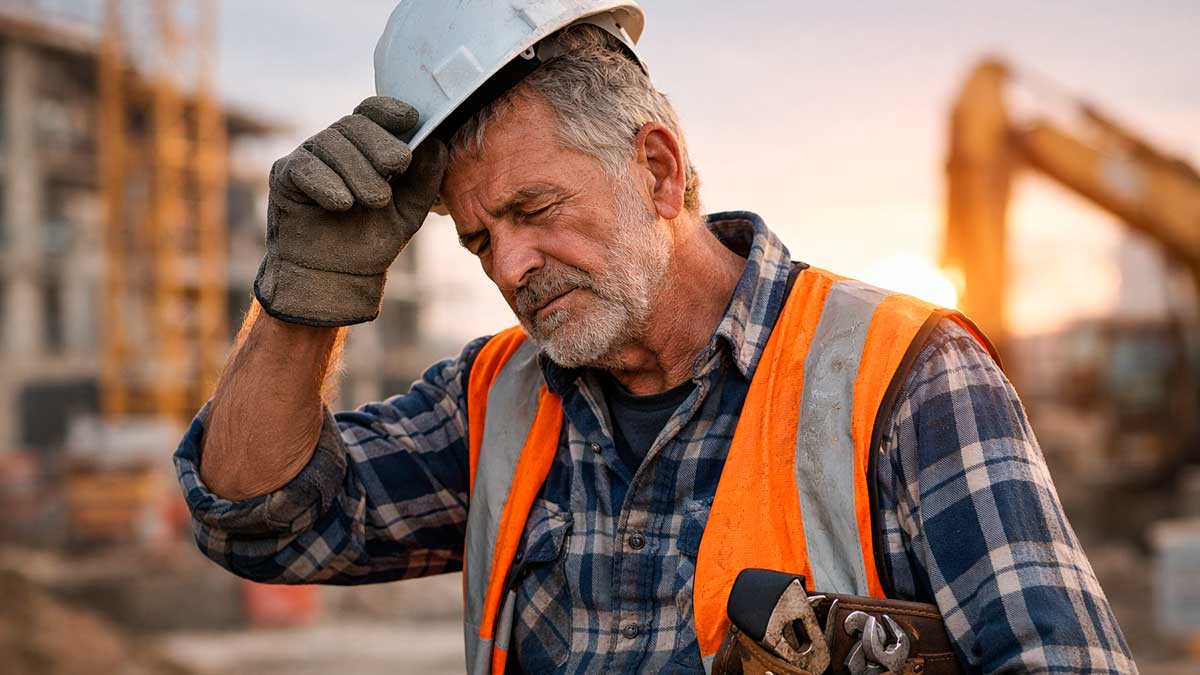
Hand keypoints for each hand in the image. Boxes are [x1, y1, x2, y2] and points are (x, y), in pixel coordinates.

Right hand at [254, 96, 447, 325]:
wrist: (337, 276)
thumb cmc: (372, 238)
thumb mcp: (410, 209)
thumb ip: (425, 177)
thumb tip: (437, 143)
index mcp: (364, 146)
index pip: (373, 111)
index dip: (390, 110)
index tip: (410, 120)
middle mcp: (335, 145)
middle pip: (354, 123)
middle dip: (380, 144)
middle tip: (397, 168)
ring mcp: (308, 157)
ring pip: (331, 143)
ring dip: (358, 171)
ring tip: (375, 202)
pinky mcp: (284, 176)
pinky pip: (305, 167)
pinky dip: (327, 184)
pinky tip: (342, 204)